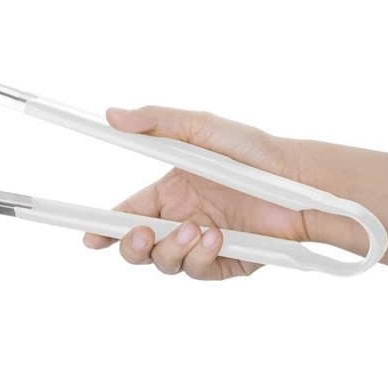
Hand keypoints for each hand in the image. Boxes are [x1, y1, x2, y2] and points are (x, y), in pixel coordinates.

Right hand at [82, 106, 308, 279]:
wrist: (298, 181)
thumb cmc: (252, 151)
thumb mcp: (200, 128)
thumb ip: (156, 123)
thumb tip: (112, 115)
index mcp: (170, 193)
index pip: (126, 214)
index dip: (104, 228)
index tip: (89, 237)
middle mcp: (181, 220)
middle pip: (138, 247)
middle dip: (131, 245)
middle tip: (143, 233)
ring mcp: (202, 245)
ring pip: (164, 264)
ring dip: (171, 250)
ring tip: (195, 229)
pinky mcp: (226, 264)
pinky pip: (198, 272)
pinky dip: (201, 258)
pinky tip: (216, 237)